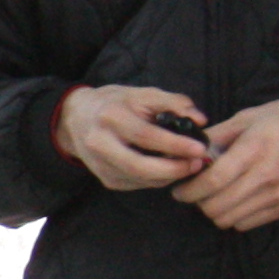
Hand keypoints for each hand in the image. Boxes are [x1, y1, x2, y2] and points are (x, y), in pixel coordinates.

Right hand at [62, 86, 212, 192]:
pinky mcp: (106, 180)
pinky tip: (169, 168)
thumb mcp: (143, 94)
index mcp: (111, 117)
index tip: (199, 148)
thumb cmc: (116, 103)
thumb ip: (174, 102)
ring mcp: (101, 166)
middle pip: (139, 166)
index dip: (175, 144)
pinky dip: (158, 179)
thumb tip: (200, 120)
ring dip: (170, 176)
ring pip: (141, 179)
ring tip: (189, 165)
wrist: (77, 118)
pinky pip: (138, 184)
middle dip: (173, 169)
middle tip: (197, 163)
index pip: (146, 136)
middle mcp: (101, 144)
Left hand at [179, 87, 278, 229]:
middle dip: (197, 202)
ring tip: (215, 195)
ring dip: (215, 211)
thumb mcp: (252, 115)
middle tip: (194, 190)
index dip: (189, 190)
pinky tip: (236, 199)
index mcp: (255, 148)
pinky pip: (248, 223)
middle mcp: (267, 176)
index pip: (213, 181)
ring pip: (229, 220)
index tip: (179, 188)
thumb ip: (219, 135)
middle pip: (216, 207)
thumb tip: (192, 149)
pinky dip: (235, 216)